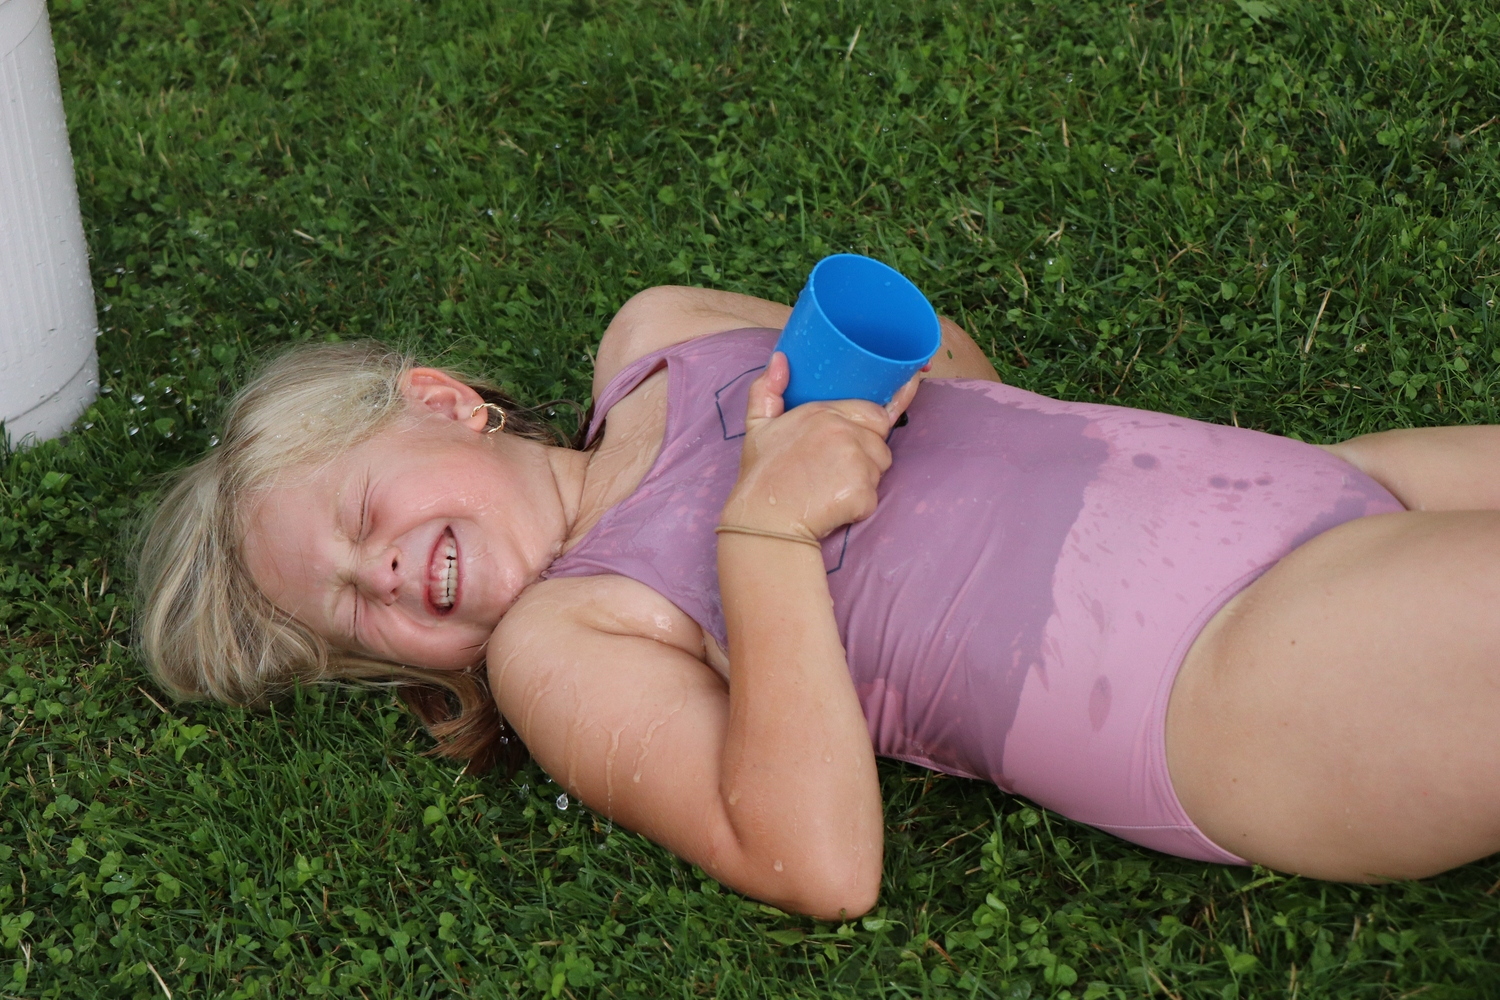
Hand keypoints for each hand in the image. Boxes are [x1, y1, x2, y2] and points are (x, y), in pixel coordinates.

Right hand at [720, 354, 919, 540]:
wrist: (764, 522)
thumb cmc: (762, 476)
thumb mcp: (757, 427)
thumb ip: (767, 389)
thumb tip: (781, 359)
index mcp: (825, 412)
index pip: (874, 411)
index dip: (868, 425)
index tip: (866, 434)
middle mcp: (845, 432)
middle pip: (882, 438)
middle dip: (869, 451)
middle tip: (836, 468)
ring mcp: (857, 462)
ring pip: (880, 469)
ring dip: (864, 479)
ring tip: (830, 488)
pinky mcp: (863, 492)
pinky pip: (873, 497)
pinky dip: (858, 505)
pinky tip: (833, 506)